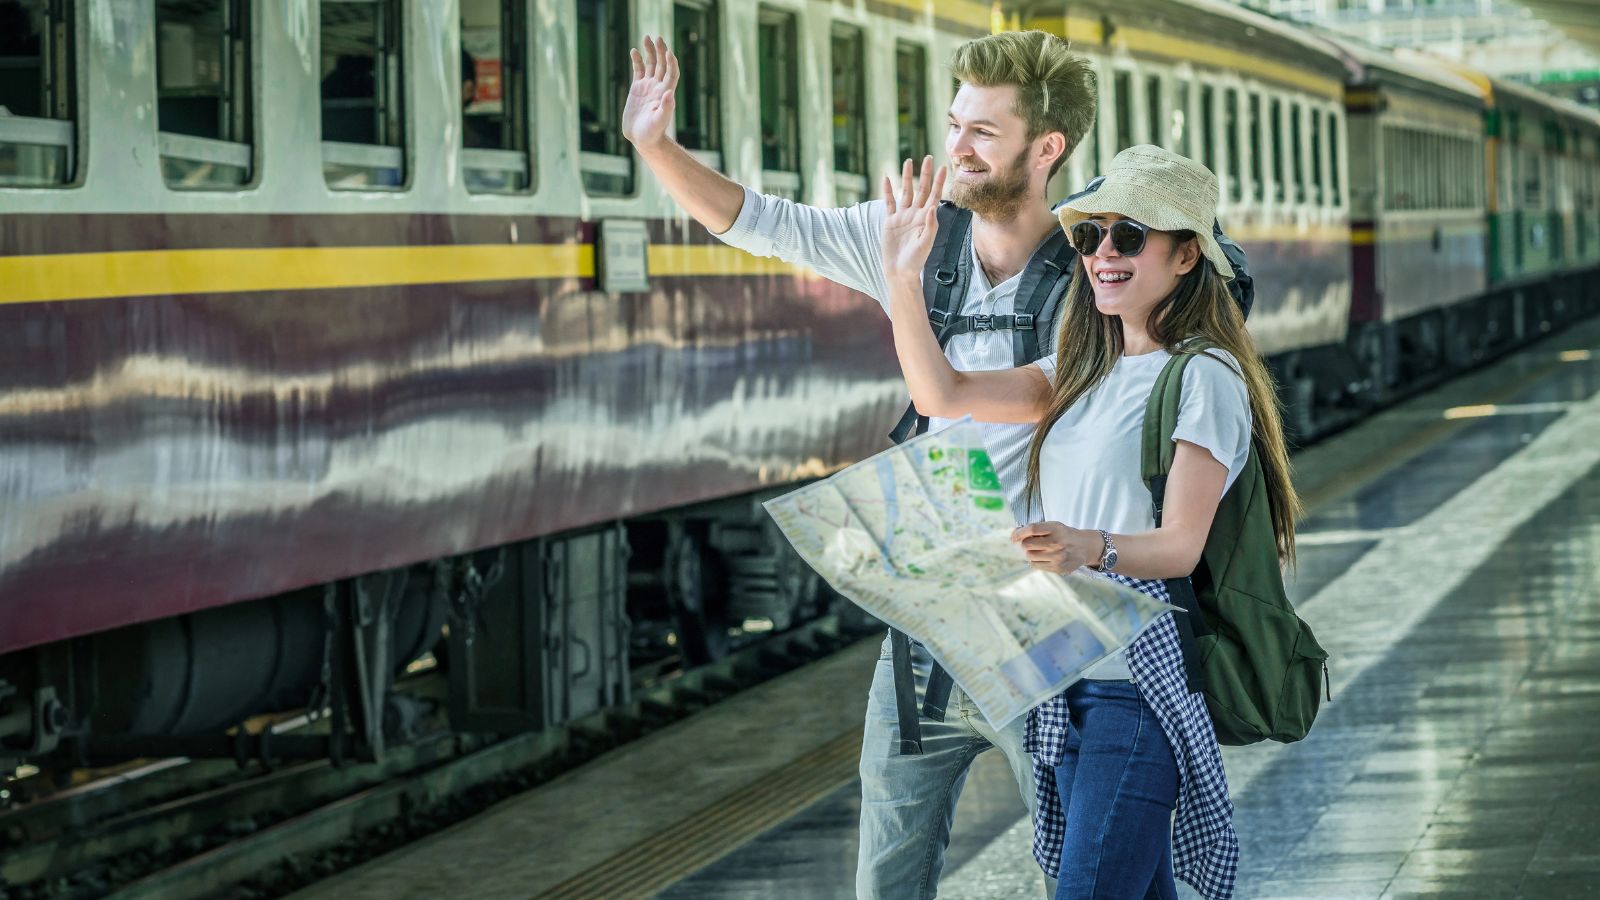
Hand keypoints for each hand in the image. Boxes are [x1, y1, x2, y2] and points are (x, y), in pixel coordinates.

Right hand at [623, 35, 677, 149]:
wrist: (643, 139)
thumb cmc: (653, 133)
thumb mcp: (659, 121)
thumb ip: (665, 108)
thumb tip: (669, 94)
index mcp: (666, 93)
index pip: (672, 72)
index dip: (671, 62)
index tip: (668, 52)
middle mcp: (658, 87)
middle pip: (662, 64)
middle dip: (660, 51)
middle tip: (657, 37)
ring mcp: (648, 87)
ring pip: (650, 64)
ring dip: (649, 51)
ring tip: (646, 37)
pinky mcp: (637, 89)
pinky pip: (638, 71)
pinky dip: (637, 61)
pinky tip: (634, 51)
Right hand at [880, 156, 945, 283]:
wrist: (899, 271)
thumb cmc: (916, 261)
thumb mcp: (925, 244)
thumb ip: (930, 225)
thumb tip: (933, 206)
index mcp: (927, 219)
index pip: (934, 195)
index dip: (938, 181)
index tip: (943, 167)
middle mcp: (915, 214)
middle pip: (921, 189)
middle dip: (925, 174)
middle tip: (929, 157)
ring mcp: (902, 217)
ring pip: (906, 192)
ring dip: (907, 177)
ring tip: (908, 161)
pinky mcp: (890, 221)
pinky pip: (889, 203)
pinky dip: (888, 191)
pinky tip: (887, 179)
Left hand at [1012, 522, 1102, 574]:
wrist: (1084, 547)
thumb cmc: (1065, 535)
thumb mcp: (1054, 526)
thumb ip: (1037, 529)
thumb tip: (1016, 534)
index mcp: (1055, 529)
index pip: (1031, 529)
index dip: (1018, 532)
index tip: (1013, 536)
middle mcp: (1056, 543)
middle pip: (1027, 544)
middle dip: (1024, 543)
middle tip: (1028, 543)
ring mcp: (1057, 557)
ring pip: (1029, 556)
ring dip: (1029, 552)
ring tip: (1037, 550)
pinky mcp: (1057, 568)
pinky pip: (1035, 565)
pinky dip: (1034, 560)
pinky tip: (1042, 557)